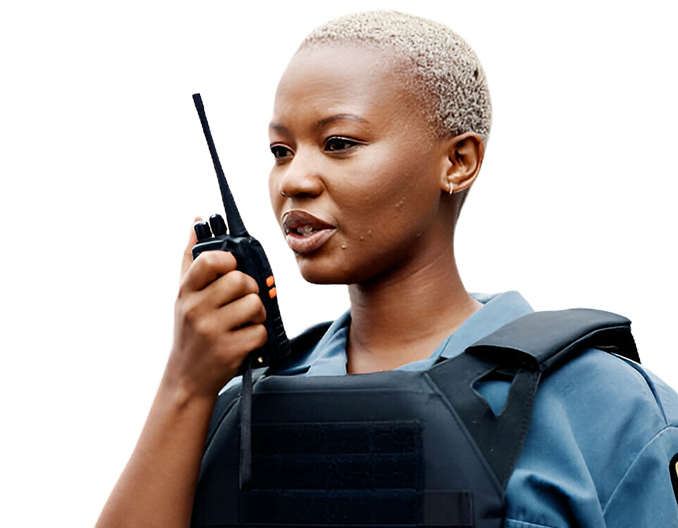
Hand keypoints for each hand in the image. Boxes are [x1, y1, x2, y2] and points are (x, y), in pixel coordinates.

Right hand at [163, 216, 267, 398]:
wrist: (186, 379)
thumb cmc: (190, 331)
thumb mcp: (184, 294)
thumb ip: (192, 256)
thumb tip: (197, 218)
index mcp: (186, 291)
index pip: (211, 260)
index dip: (229, 261)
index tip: (232, 269)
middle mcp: (195, 309)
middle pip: (242, 281)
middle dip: (250, 289)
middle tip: (242, 300)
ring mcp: (211, 331)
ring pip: (255, 304)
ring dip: (257, 313)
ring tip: (244, 321)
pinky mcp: (228, 351)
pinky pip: (260, 331)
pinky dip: (259, 336)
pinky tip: (244, 339)